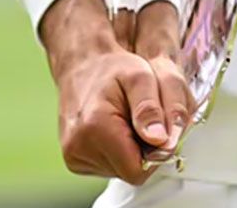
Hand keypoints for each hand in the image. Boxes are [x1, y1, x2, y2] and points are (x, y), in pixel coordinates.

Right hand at [40, 0, 189, 185]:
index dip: (156, 151)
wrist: (84, 65)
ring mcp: (73, 157)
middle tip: (142, 117)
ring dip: (132, 149)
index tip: (159, 126)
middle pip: (130, 171)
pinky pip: (109, 166)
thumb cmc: (114, 67)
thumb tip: (162, 142)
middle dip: (145, 149)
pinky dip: (119, 150)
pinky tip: (116, 126)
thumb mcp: (141, 76)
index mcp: (94, 128)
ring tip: (127, 118)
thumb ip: (153, 108)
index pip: (138, 169)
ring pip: (120, 169)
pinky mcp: (74, 160)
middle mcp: (77, 149)